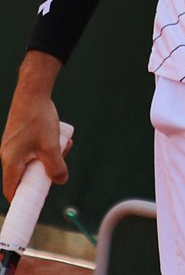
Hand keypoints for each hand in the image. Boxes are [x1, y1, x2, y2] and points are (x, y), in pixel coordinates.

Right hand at [1, 60, 67, 201]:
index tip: (34, 205)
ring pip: (31, 160)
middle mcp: (8, 155)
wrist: (32, 92)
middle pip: (24, 176)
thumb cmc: (38, 119)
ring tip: (64, 145)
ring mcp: (12, 146)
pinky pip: (31, 149)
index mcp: (11, 162)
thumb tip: (61, 181)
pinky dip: (44, 148)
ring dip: (48, 157)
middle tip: (59, 167)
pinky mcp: (18, 137)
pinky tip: (59, 138)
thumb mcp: (51, 146)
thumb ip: (56, 167)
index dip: (23, 200)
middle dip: (44, 173)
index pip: (12, 191)